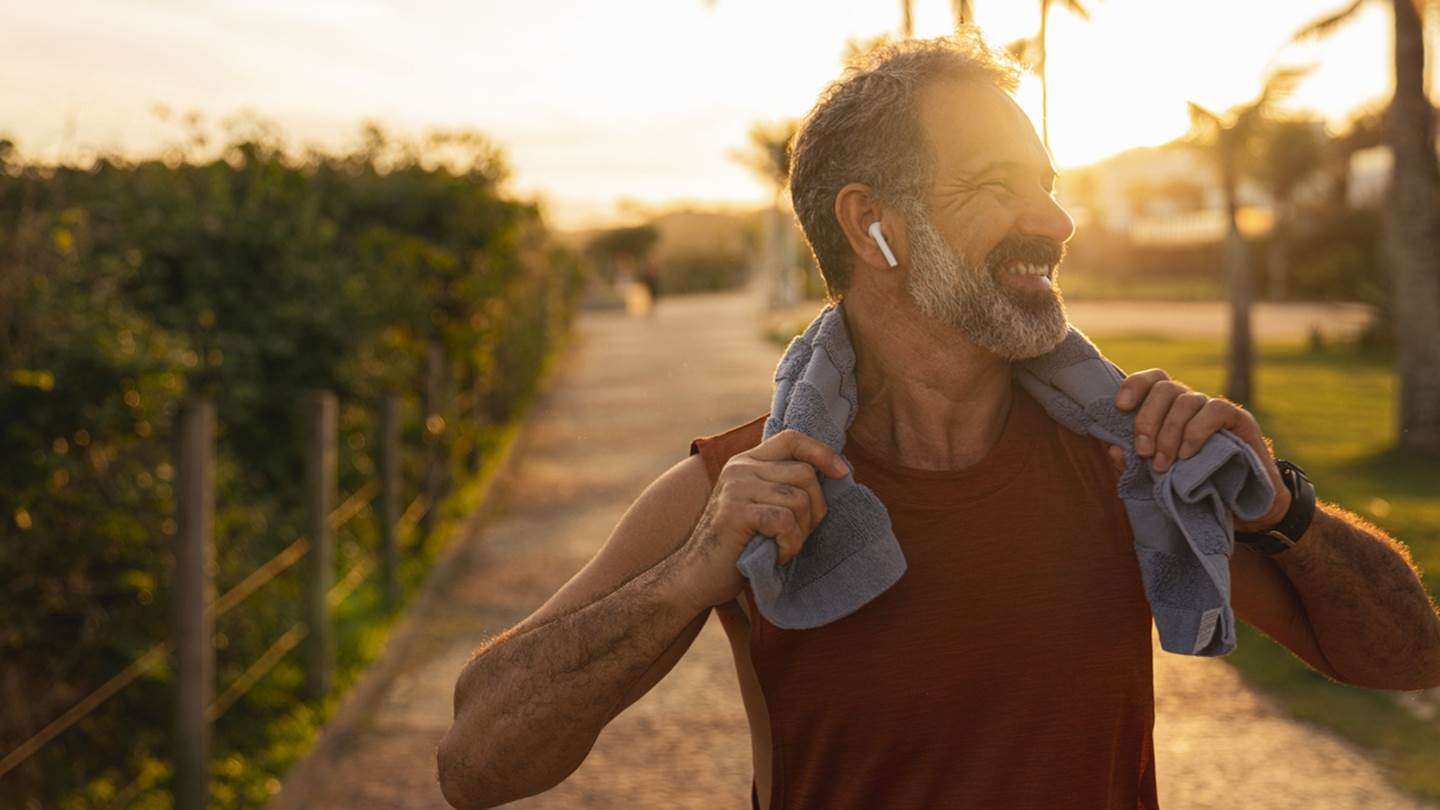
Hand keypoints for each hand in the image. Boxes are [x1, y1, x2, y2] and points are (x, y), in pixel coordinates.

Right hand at [671, 429, 848, 610]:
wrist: (696, 576)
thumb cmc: (738, 546)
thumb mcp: (761, 505)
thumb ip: (784, 485)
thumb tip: (835, 473)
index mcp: (747, 461)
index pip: (792, 438)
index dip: (822, 452)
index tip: (842, 474)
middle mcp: (740, 468)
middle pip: (805, 474)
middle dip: (815, 510)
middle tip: (798, 535)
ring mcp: (736, 487)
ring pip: (799, 500)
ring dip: (800, 533)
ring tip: (782, 547)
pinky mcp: (735, 512)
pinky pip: (785, 521)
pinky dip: (789, 545)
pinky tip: (776, 555)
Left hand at [1109, 369, 1289, 531]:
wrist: (1239, 505)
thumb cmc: (1192, 486)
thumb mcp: (1155, 477)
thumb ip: (1133, 463)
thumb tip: (1113, 449)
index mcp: (1168, 410)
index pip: (1152, 380)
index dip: (1134, 385)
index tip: (1120, 407)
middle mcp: (1190, 403)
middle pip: (1165, 388)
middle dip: (1147, 418)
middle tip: (1143, 451)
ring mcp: (1214, 409)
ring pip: (1186, 400)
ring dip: (1169, 432)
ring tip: (1164, 464)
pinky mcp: (1239, 420)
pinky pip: (1215, 410)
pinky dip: (1196, 430)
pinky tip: (1188, 453)